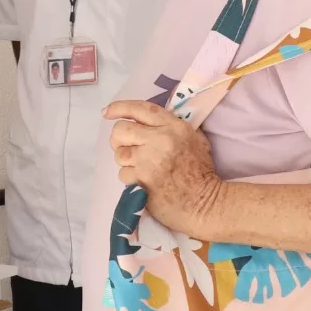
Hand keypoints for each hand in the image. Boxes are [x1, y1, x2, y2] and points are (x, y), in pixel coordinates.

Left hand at [104, 100, 220, 234]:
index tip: (107, 112)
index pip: (140, 109)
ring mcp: (149, 160)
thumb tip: (145, 121)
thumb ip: (171, 126)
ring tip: (141, 168)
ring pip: (119, 154)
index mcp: (173, 127)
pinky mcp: (141, 180)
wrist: (204, 203)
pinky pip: (123, 174)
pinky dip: (131, 179)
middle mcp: (159, 140)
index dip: (119, 108)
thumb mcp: (194, 139)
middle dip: (119, 139)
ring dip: (126, 161)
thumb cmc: (201, 171)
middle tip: (128, 148)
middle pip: (120, 130)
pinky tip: (144, 182)